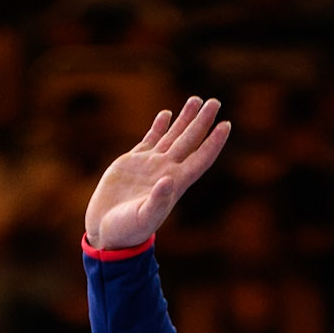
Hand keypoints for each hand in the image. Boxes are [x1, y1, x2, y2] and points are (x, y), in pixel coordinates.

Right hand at [84, 97, 230, 250]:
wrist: (107, 232)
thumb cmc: (127, 231)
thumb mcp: (143, 218)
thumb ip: (156, 201)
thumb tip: (168, 180)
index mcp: (174, 184)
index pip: (200, 159)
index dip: (214, 143)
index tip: (226, 125)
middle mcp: (166, 171)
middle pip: (189, 141)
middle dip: (202, 121)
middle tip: (215, 102)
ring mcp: (151, 165)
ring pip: (172, 136)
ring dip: (185, 118)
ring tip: (197, 100)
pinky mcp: (133, 162)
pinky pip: (150, 139)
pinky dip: (159, 126)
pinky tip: (167, 114)